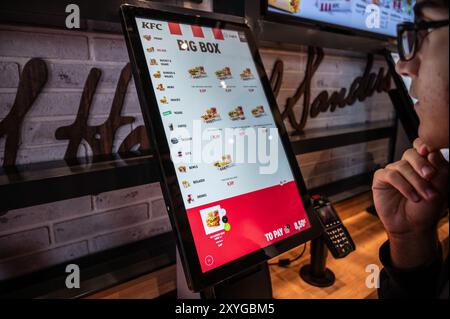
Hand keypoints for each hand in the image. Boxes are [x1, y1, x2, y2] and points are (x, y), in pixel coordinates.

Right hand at [372, 138, 447, 267]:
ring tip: (423, 196)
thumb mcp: (440, 187)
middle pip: (411, 153)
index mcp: (422, 164)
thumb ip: (438, 167)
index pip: (422, 146)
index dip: (425, 146)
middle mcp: (407, 166)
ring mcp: (393, 171)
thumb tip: (430, 150)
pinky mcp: (381, 179)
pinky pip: (390, 175)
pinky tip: (412, 197)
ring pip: (402, 166)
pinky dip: (403, 186)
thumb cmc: (427, 208)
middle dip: (421, 164)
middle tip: (430, 176)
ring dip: (415, 181)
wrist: (413, 227)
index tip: (431, 154)